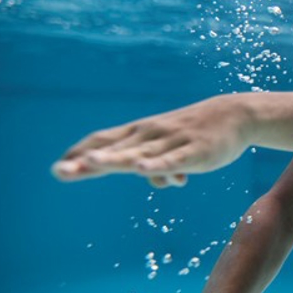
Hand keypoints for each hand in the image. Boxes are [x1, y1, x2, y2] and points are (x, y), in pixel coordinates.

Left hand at [52, 95, 251, 182]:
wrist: (235, 114)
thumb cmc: (197, 131)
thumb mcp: (171, 147)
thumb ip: (155, 163)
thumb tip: (148, 177)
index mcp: (141, 133)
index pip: (104, 141)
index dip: (80, 153)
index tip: (57, 169)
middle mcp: (150, 135)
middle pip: (114, 149)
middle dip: (85, 161)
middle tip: (58, 172)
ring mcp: (171, 142)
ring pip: (139, 154)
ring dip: (114, 159)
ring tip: (90, 164)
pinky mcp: (194, 152)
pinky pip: (173, 160)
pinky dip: (157, 165)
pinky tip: (143, 170)